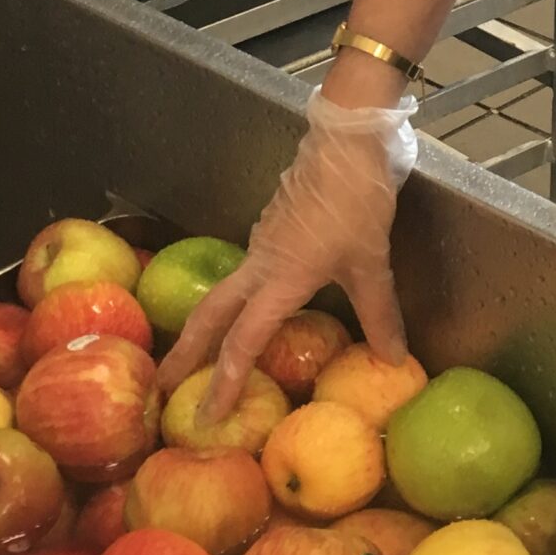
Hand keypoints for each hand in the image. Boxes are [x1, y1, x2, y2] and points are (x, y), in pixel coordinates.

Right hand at [157, 86, 417, 421]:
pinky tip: (249, 309)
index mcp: (279, 278)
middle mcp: (260, 263)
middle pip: (209, 315)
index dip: (224, 381)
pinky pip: (246, 273)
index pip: (243, 341)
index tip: (207, 416)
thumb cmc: (355, 199)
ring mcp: (262, 242)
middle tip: (162, 387)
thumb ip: (379, 313)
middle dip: (185, 353)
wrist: (347, 138)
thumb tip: (393, 360)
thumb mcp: (371, 262)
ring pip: (224, 291)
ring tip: (199, 357)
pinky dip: (236, 300)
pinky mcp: (272, 227)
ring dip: (206, 326)